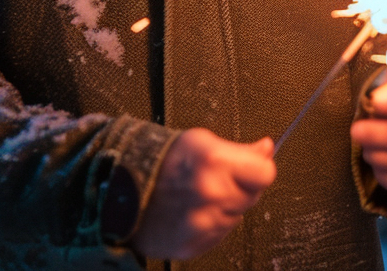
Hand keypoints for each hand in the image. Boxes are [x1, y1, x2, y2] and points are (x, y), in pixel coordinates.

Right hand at [130, 129, 275, 259]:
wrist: (119, 189)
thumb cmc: (159, 161)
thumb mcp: (200, 142)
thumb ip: (240, 149)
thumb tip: (267, 148)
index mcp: (215, 163)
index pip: (266, 173)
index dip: (260, 168)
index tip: (253, 166)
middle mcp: (211, 194)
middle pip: (253, 196)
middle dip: (240, 187)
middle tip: (216, 178)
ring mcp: (202, 223)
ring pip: (236, 217)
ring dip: (225, 207)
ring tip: (199, 194)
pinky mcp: (192, 245)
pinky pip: (218, 235)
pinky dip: (210, 224)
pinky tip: (192, 211)